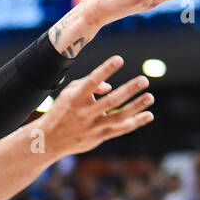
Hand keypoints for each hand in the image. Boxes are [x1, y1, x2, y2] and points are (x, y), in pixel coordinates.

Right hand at [31, 56, 153, 156]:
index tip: (119, 59)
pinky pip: (120, 130)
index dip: (105, 70)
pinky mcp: (99, 137)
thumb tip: (110, 86)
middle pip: (110, 101)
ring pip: (118, 117)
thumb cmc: (62, 111)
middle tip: (144, 80)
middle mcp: (84, 113)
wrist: (49, 140)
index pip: (91, 82)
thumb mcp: (68, 94)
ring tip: (149, 96)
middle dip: (128, 90)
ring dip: (136, 106)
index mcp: (75, 99)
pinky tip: (148, 115)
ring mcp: (92, 127)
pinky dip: (135, 122)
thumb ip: (88, 85)